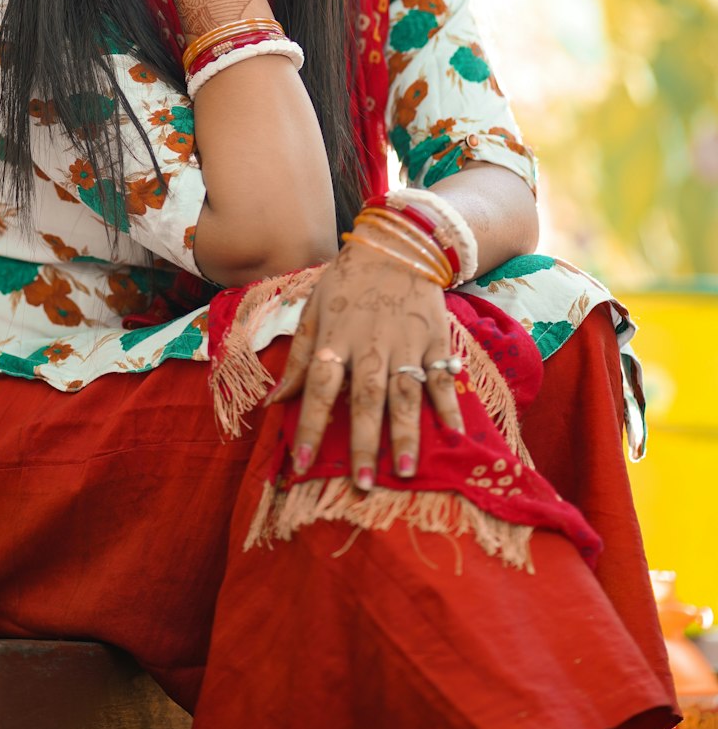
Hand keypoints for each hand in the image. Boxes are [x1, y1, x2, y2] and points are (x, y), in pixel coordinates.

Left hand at [266, 240, 463, 487]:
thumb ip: (297, 357)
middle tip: (363, 484)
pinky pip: (444, 377)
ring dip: (405, 433)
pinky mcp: (435, 339)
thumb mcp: (313, 309)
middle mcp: (370, 344)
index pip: (318, 386)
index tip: (299, 465)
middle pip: (365, 397)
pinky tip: (455, 436)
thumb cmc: (347, 283)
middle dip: (363, 441)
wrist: (397, 243)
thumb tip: (274, 402)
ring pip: (405, 393)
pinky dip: (450, 406)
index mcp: (335, 338)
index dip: (308, 424)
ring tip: (404, 472)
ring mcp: (406, 342)